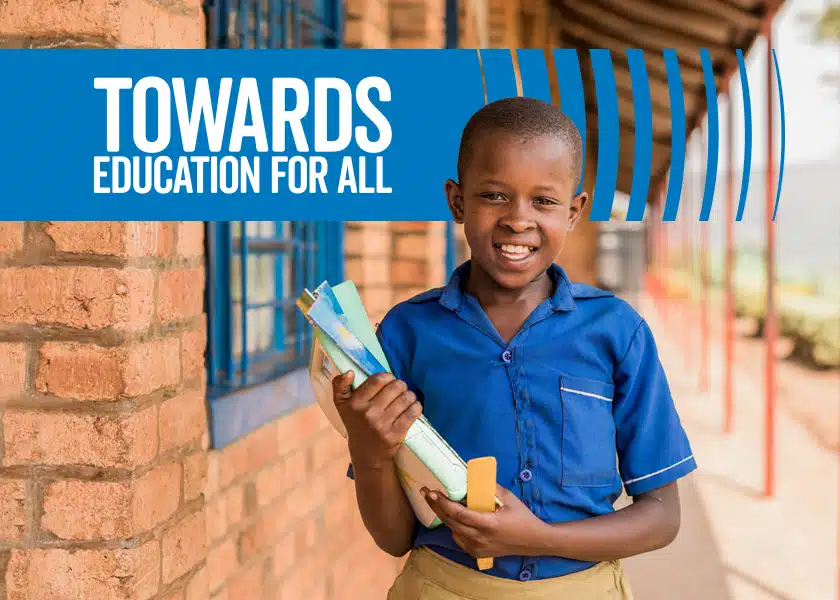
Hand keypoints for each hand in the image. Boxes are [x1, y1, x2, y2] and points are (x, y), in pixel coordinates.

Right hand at [333, 371, 422, 469]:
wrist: (366, 453)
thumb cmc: (356, 423)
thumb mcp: (342, 405)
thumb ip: (339, 385)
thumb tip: (349, 373)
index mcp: (355, 403)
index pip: (378, 380)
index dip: (387, 377)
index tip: (388, 381)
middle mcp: (368, 413)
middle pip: (395, 387)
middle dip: (400, 385)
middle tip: (399, 389)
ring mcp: (382, 424)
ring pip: (406, 398)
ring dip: (410, 395)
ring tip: (407, 397)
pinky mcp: (395, 433)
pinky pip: (412, 412)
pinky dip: (416, 406)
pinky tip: (413, 406)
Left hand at [421, 485, 549, 558]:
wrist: (533, 542)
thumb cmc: (522, 517)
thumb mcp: (508, 499)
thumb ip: (490, 488)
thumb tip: (472, 476)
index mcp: (488, 524)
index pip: (460, 514)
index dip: (444, 503)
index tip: (432, 492)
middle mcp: (480, 538)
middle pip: (451, 522)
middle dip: (436, 506)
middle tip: (425, 492)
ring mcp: (477, 548)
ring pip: (452, 530)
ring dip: (443, 515)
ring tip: (435, 500)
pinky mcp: (476, 553)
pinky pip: (458, 538)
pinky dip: (453, 526)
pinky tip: (452, 516)